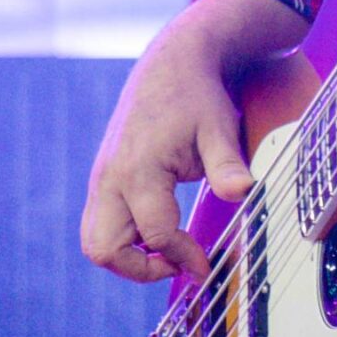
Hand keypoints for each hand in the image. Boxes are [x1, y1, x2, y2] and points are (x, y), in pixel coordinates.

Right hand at [81, 0, 290, 284]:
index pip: (155, 234)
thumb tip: (242, 192)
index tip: (207, 266)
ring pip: (94, 242)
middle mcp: (110, 179)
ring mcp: (102, 180)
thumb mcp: (219, 128)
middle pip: (102, 250)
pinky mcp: (104, 180)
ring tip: (170, 252)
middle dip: (140, 269)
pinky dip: (125, 239)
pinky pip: (101, 225)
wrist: (170, 66)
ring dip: (129, 257)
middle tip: (178, 265)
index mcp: (138, 170)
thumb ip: (227, 164)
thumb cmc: (197, 98)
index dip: (183, 257)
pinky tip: (161, 230)